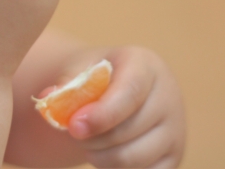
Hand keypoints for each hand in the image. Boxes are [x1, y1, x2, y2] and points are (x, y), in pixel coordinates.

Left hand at [53, 46, 185, 167]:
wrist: (114, 91)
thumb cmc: (95, 78)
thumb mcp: (80, 70)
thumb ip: (67, 83)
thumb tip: (49, 97)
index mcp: (147, 66)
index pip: (130, 92)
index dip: (102, 114)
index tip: (74, 126)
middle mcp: (169, 96)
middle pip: (129, 130)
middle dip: (91, 138)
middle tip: (72, 132)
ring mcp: (176, 130)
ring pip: (133, 158)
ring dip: (99, 157)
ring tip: (88, 142)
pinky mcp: (173, 158)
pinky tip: (106, 153)